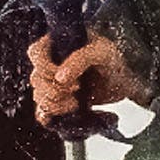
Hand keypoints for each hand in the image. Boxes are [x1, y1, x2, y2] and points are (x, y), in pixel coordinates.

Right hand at [26, 33, 149, 124]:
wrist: (124, 82)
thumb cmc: (114, 60)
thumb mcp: (102, 53)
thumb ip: (80, 60)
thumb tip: (59, 78)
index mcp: (58, 44)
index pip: (36, 53)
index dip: (46, 68)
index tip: (66, 78)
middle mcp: (51, 63)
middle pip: (36, 79)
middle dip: (54, 90)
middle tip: (76, 90)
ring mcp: (53, 83)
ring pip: (39, 96)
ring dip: (55, 104)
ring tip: (76, 103)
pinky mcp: (59, 101)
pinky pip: (42, 111)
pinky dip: (49, 115)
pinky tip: (62, 115)